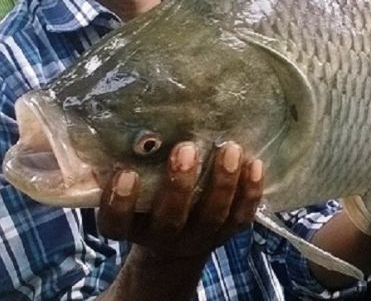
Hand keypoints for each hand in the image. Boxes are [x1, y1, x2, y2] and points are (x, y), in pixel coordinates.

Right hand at [97, 141, 263, 261]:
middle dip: (179, 185)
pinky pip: (241, 217)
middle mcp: (162, 236)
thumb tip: (116, 124)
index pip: (116, 222)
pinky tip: (255, 165)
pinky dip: (250, 192)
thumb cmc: (146, 200)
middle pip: (170, 218)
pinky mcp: (226, 233)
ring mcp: (197, 237)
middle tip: (186, 149)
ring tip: (230, 149)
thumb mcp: (131, 185)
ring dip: (222, 183)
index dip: (120, 202)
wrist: (174, 245)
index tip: (126, 173)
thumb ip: (124, 165)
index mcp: (130, 226)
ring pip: (211, 216)